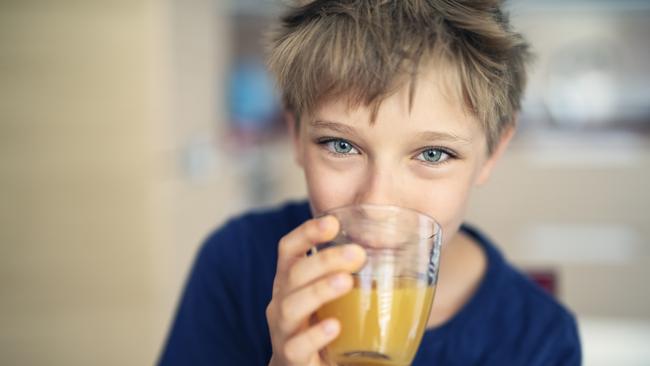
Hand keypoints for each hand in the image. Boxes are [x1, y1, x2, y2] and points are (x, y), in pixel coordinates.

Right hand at [266, 215, 365, 365]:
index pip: (289, 249)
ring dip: (319, 290)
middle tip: (357, 253)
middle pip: (294, 273)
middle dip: (324, 260)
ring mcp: (283, 332)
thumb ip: (354, 276)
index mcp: (292, 283)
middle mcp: (281, 303)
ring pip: (291, 306)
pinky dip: (315, 335)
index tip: (333, 222)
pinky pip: (297, 346)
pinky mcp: (291, 360)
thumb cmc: (328, 329)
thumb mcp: (336, 299)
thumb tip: (412, 251)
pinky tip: (335, 326)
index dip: (306, 232)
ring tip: (347, 281)